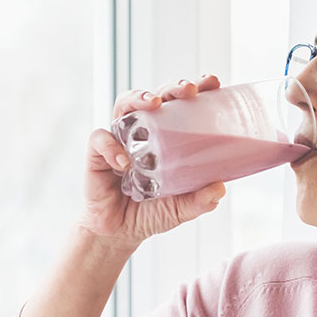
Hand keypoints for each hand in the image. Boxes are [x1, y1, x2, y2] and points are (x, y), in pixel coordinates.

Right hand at [78, 75, 225, 250]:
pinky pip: (101, 140)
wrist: (119, 233)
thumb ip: (199, 200)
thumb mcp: (180, 209)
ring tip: (154, 103)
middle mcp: (143, 132)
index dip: (198, 90)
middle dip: (172, 87)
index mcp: (167, 137)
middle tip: (188, 90)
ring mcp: (120, 139)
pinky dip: (111, 147)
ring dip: (139, 97)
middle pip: (156, 96)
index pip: (182, 106)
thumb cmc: (151, 212)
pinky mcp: (97, 154)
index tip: (213, 82)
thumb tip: (219, 189)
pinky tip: (124, 162)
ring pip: (124, 104)